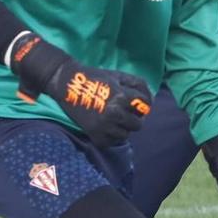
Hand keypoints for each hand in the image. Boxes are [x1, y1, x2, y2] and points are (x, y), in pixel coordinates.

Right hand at [10, 35, 152, 147]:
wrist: (67, 84)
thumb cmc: (95, 77)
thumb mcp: (118, 75)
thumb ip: (137, 85)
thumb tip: (150, 102)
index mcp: (121, 97)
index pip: (145, 106)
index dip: (142, 103)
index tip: (134, 103)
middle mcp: (114, 113)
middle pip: (138, 124)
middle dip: (133, 118)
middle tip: (122, 111)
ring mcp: (104, 126)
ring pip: (125, 135)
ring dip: (122, 128)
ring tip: (112, 118)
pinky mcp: (95, 135)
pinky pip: (112, 142)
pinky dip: (110, 136)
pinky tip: (105, 126)